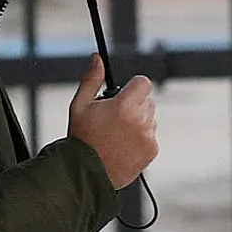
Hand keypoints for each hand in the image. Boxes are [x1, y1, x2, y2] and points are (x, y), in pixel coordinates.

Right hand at [67, 55, 157, 189]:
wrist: (86, 173)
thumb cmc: (81, 138)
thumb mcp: (80, 105)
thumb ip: (91, 79)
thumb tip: (97, 58)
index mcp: (124, 106)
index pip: (144, 83)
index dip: (133, 87)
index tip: (124, 95)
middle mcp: (140, 120)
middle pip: (147, 101)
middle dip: (134, 105)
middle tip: (114, 118)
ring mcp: (148, 136)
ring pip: (150, 119)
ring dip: (138, 122)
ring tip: (117, 134)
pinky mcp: (152, 150)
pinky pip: (151, 136)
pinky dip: (141, 138)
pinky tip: (123, 145)